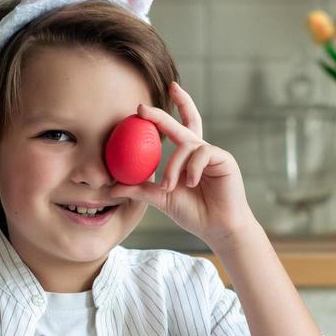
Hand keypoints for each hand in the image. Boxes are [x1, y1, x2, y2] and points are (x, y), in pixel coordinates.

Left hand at [108, 82, 258, 246]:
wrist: (218, 228)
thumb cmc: (194, 214)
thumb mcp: (161, 199)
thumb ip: (140, 190)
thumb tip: (111, 188)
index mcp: (188, 157)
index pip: (178, 127)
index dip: (165, 114)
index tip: (142, 106)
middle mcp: (201, 151)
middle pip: (184, 122)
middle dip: (163, 113)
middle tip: (141, 108)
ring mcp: (213, 154)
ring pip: (186, 144)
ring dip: (173, 165)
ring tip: (169, 187)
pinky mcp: (224, 159)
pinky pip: (202, 153)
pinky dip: (192, 168)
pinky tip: (191, 183)